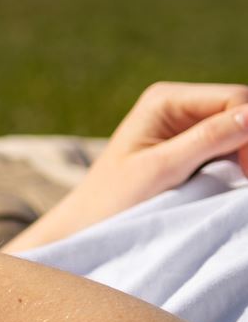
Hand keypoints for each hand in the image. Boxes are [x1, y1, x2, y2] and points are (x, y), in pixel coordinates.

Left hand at [6, 81, 247, 252]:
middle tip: (246, 178)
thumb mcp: (161, 169)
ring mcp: (187, 125)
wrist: (89, 222)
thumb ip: (206, 139)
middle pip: (242, 110)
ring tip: (241, 181)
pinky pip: (232, 147)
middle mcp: (178, 104)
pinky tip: (237, 179)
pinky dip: (240, 162)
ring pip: (242, 130)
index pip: (233, 98)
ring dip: (247, 154)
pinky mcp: (194, 147)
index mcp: (165, 99)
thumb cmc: (114, 197)